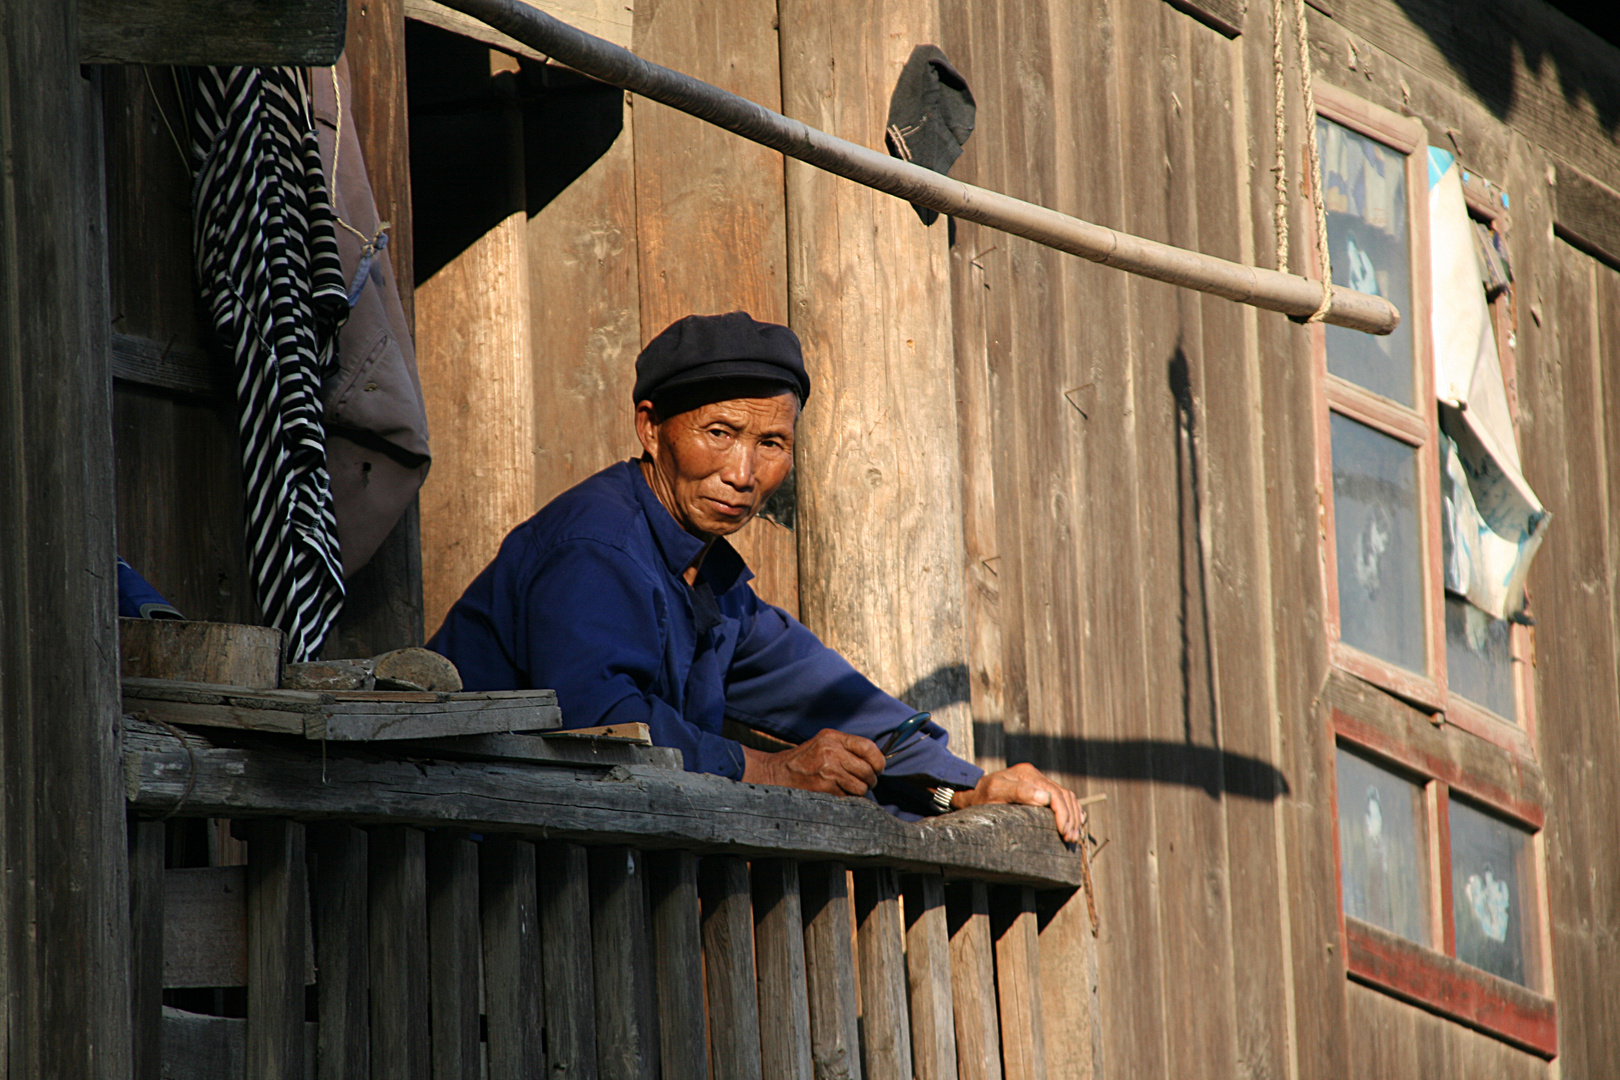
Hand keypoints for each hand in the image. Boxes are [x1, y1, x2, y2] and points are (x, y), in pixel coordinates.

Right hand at [742, 728, 885, 795]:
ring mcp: (828, 770)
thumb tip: (876, 762)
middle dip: (870, 780)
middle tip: (865, 783)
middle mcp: (831, 751)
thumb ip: (847, 748)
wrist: (777, 773)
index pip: (868, 747)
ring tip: (848, 788)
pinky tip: (835, 793)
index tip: (879, 769)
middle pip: (867, 770)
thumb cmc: (804, 760)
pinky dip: (845, 798)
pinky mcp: (824, 788)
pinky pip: (848, 797)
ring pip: (860, 787)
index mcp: (833, 737)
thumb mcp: (824, 743)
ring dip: (858, 791)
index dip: (878, 761)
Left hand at [951, 763, 1084, 842]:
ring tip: (1073, 836)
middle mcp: (1035, 775)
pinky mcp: (1038, 788)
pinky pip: (1062, 797)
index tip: (1064, 833)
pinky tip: (1076, 822)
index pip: (1055, 793)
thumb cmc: (980, 797)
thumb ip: (1018, 792)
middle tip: (1070, 839)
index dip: (1063, 814)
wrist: (971, 793)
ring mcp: (1037, 781)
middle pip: (1063, 795)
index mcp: (1027, 773)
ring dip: (1073, 816)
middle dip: (1070, 818)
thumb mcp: (995, 793)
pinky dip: (1072, 809)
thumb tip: (1045, 797)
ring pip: (1066, 796)